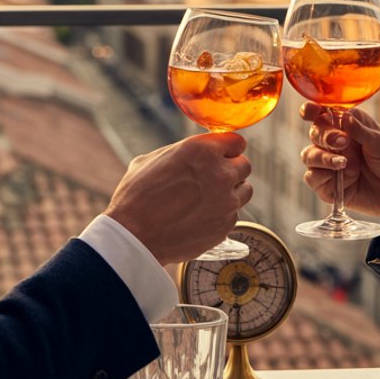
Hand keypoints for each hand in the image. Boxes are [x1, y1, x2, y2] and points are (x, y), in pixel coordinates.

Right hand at [104, 132, 252, 264]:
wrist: (134, 236)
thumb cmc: (137, 195)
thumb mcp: (153, 159)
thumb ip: (182, 153)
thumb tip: (192, 154)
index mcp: (202, 151)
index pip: (236, 142)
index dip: (227, 148)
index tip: (222, 154)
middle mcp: (220, 174)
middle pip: (244, 165)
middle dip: (230, 170)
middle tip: (213, 178)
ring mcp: (226, 202)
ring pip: (245, 190)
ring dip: (232, 192)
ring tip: (209, 198)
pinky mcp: (226, 225)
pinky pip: (233, 214)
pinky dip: (222, 214)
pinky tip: (200, 216)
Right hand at [299, 102, 379, 226]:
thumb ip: (360, 131)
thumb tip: (343, 115)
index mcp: (349, 125)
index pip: (323, 113)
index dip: (312, 110)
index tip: (310, 112)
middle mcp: (336, 143)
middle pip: (314, 133)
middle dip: (324, 136)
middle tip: (342, 142)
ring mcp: (330, 164)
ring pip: (309, 155)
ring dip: (322, 157)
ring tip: (343, 163)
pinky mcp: (329, 186)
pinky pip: (312, 178)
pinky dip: (321, 176)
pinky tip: (340, 177)